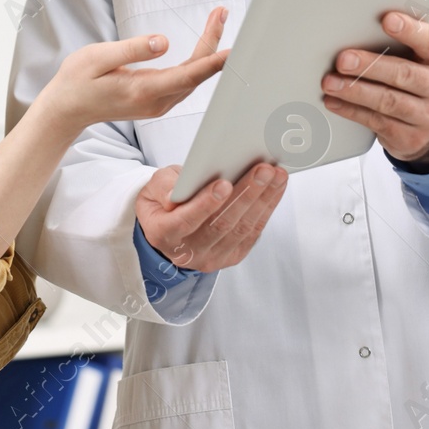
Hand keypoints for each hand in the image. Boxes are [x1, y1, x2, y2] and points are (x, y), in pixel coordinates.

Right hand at [36, 7, 228, 131]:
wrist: (67, 110)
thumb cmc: (78, 81)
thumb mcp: (97, 57)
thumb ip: (132, 50)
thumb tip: (164, 41)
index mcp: (143, 90)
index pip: (187, 75)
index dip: (212, 62)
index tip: (232, 49)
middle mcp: (156, 101)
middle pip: (196, 74)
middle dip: (213, 42)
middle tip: (221, 13)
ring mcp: (158, 104)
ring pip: (193, 78)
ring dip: (208, 51)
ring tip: (216, 19)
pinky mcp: (157, 101)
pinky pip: (185, 81)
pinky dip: (199, 62)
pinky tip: (205, 46)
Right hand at [135, 161, 286, 273]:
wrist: (168, 225)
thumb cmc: (162, 201)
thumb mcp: (152, 188)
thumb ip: (163, 187)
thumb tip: (178, 193)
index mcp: (163, 234)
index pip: (184, 222)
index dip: (205, 204)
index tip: (223, 184)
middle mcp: (188, 252)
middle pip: (221, 225)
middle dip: (245, 195)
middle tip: (262, 170)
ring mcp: (212, 257)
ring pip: (241, 229)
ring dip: (263, 200)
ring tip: (276, 175)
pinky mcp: (232, 256)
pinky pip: (252, 233)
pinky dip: (267, 208)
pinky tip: (276, 188)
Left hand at [321, 11, 428, 163]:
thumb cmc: (422, 79)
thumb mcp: (425, 57)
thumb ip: (409, 38)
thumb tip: (373, 14)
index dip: (410, 31)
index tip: (387, 20)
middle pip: (404, 74)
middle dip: (370, 66)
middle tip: (343, 59)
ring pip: (388, 101)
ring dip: (355, 90)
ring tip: (331, 82)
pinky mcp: (411, 138)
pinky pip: (377, 122)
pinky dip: (352, 110)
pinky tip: (335, 101)